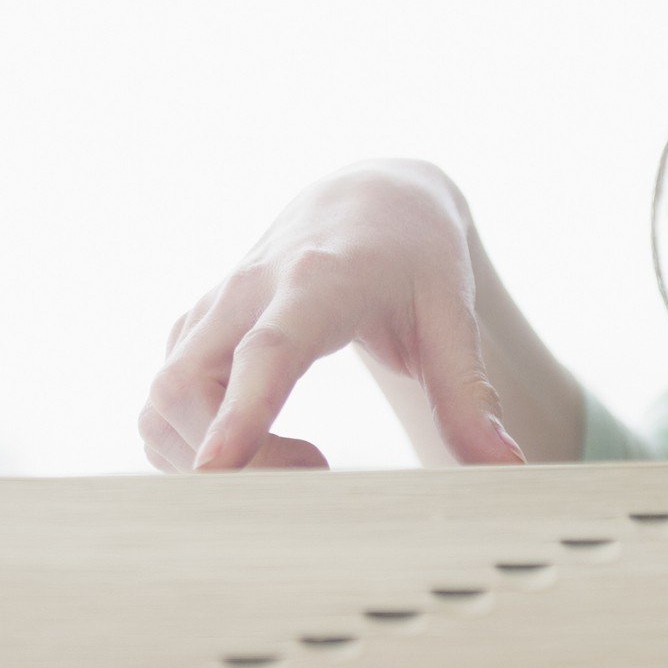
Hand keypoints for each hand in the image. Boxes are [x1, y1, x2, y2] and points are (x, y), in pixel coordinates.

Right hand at [139, 158, 526, 472]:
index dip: (239, 414)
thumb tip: (505, 469)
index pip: (267, 351)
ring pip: (162, 398)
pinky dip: (188, 444)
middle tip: (316, 473)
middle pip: (188, 385)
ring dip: (204, 456)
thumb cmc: (414, 254)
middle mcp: (248, 290)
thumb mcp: (452, 312)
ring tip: (300, 461)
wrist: (365, 194)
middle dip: (226, 458)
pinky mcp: (193, 329)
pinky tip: (254, 449)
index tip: (215, 472)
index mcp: (317, 281)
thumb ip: (469, 394)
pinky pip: (161, 402)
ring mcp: (212, 310)